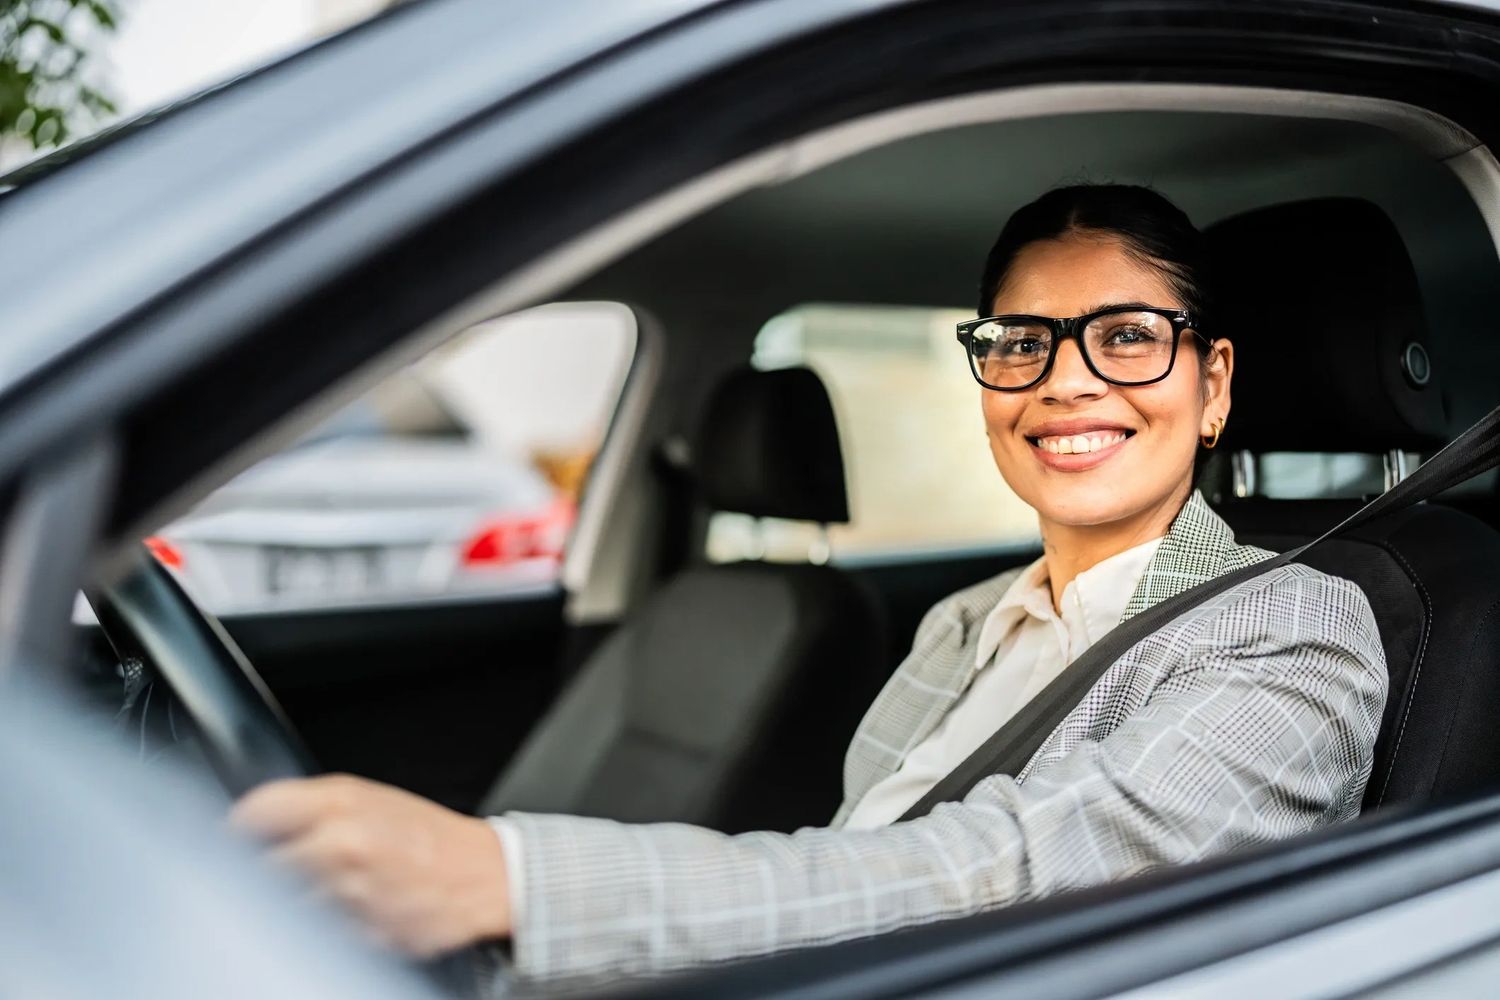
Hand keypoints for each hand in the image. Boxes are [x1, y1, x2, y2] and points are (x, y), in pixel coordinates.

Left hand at [230, 774, 510, 955]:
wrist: (487, 875)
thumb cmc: (427, 836)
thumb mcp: (373, 799)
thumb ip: (312, 807)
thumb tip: (251, 823)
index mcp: (342, 803)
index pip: (257, 812)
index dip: (237, 827)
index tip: (228, 840)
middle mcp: (343, 845)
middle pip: (259, 867)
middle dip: (259, 872)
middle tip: (269, 874)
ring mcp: (351, 894)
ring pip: (284, 908)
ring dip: (290, 906)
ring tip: (320, 896)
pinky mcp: (362, 934)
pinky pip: (317, 936)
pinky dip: (320, 930)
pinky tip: (340, 918)